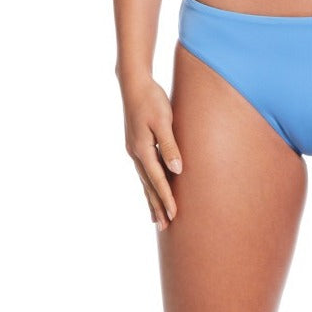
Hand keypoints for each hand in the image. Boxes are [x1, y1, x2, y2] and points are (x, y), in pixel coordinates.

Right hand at [119, 75, 182, 230]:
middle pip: (148, 186)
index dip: (167, 199)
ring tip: (156, 217)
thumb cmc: (152, 100)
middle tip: (164, 228)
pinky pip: (144, 171)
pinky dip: (148, 184)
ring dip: (151, 199)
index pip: (158, 180)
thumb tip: (177, 170)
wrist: (134, 83)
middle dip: (157, 206)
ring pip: (145, 180)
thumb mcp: (164, 121)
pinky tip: (151, 189)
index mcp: (142, 150)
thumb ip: (170, 146)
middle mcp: (136, 153)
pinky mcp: (137, 144)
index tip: (174, 216)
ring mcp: (134, 150)